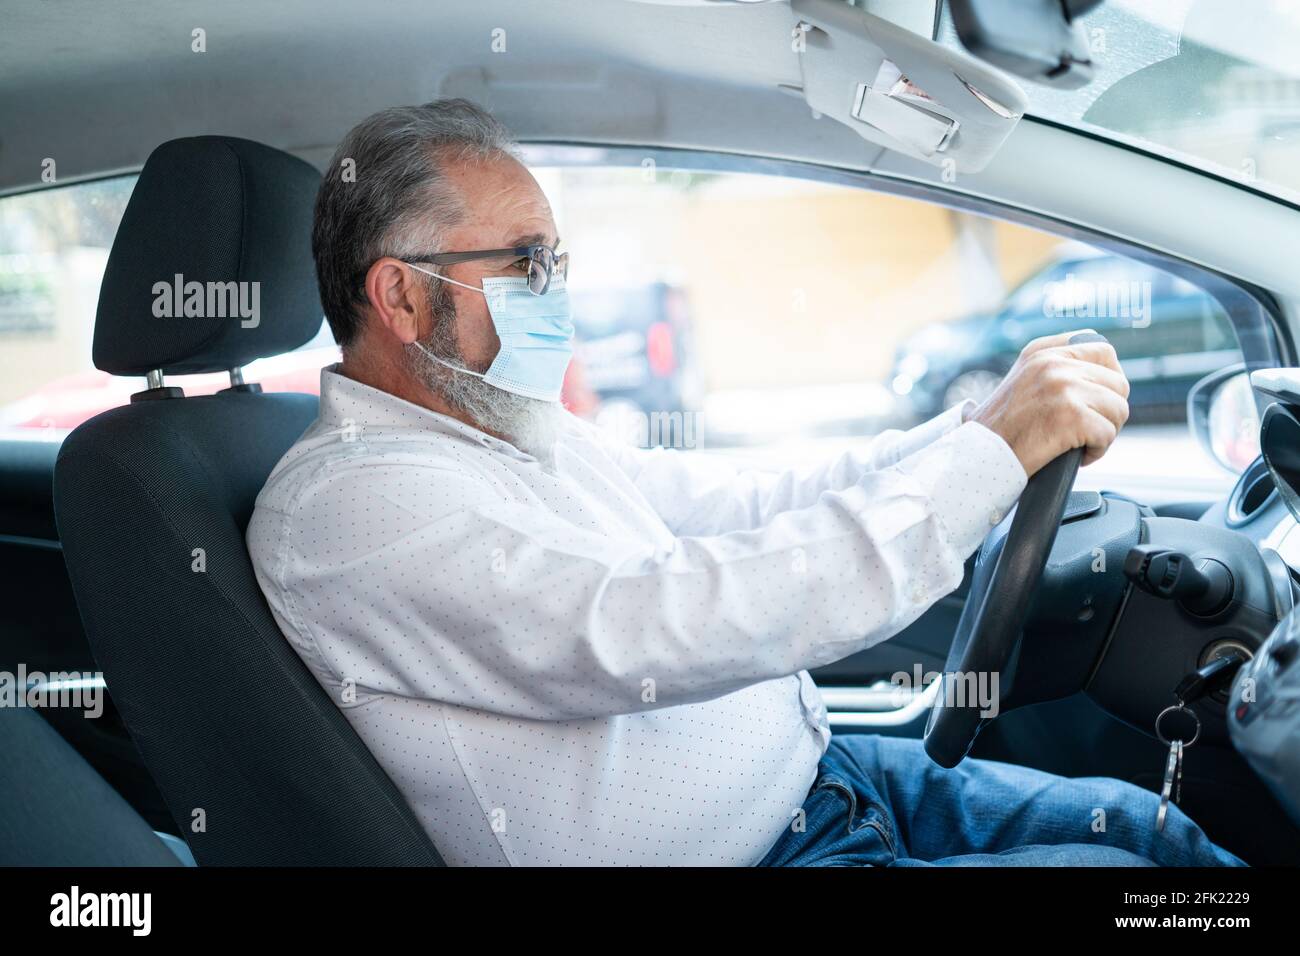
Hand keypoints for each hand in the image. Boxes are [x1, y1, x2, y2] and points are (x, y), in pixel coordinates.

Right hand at [968, 329, 1129, 477]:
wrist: (978, 455)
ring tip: (1080, 443)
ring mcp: (1063, 387)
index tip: (1096, 399)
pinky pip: (1108, 434)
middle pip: (1118, 382)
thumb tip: (1100, 375)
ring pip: (1119, 409)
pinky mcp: (1072, 416)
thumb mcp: (1022, 381)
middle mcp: (1053, 363)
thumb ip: (1055, 370)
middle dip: (1109, 410)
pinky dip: (1097, 451)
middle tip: (1088, 428)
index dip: (1108, 378)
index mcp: (1042, 351)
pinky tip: (1078, 455)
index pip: (1102, 349)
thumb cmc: (998, 429)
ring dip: (1105, 431)